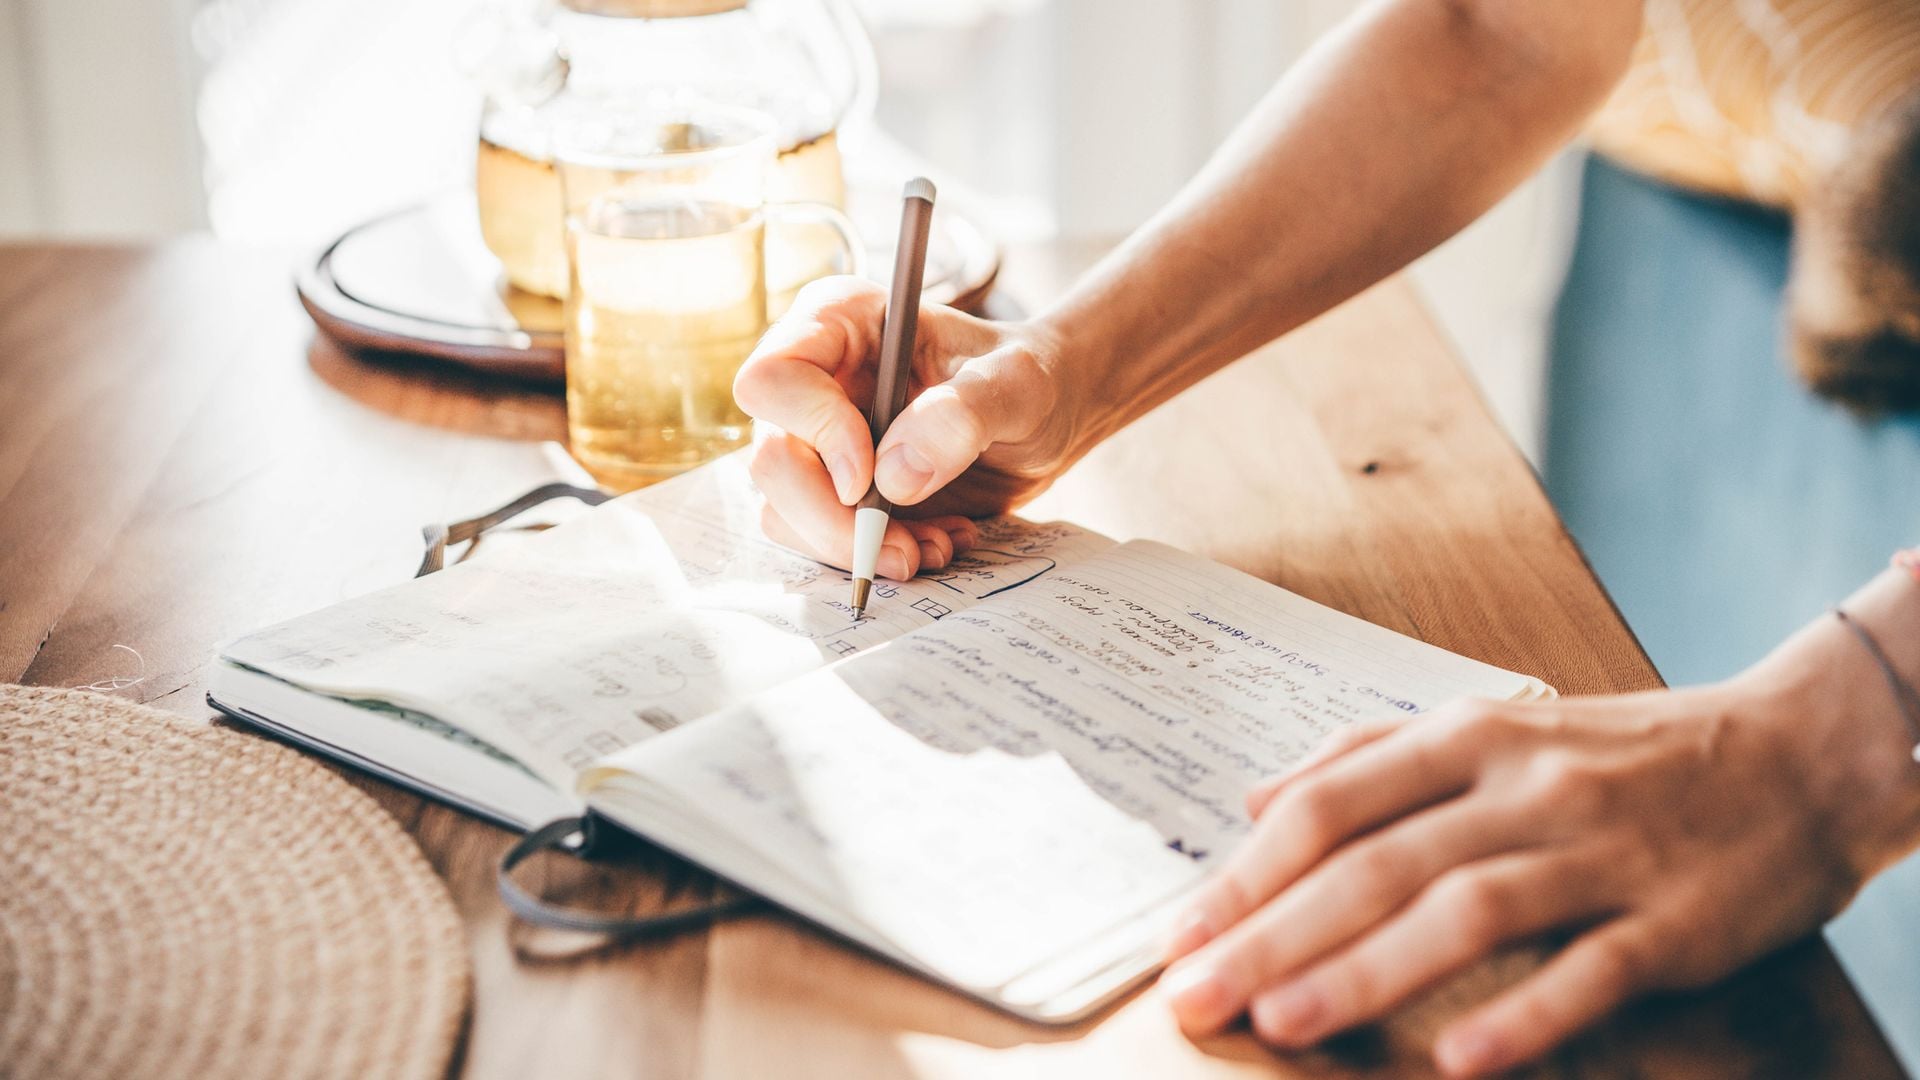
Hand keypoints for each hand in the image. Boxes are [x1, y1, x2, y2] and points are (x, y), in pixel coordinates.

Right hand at [735, 276, 1076, 579]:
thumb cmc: (1030, 378)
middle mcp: (813, 378)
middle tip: (907, 550)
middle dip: (833, 520)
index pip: (773, 380)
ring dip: (859, 546)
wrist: (1046, 418)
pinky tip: (934, 540)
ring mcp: (814, 437)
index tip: (871, 477)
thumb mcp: (1018, 385)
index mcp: (840, 323)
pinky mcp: (831, 488)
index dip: (814, 433)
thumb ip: (963, 415)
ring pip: (783, 511)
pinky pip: (818, 538)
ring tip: (937, 544)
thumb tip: (892, 475)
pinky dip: (874, 554)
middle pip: (770, 460)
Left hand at [1157, 605, 1919, 1076]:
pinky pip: (1590, 969)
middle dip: (1273, 933)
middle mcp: (1522, 786)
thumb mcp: (1491, 725)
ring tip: (1284, 1022)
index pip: (1330, 804)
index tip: (1180, 935)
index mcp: (1468, 736)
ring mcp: (1598, 851)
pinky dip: (1524, 1013)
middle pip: (1377, 862)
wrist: (1796, 754)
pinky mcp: (1671, 919)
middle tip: (1196, 996)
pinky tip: (1460, 1060)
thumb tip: (1252, 800)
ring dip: (1367, 969)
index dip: (1247, 872)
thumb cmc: (1621, 751)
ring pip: (1466, 909)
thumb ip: (1367, 757)